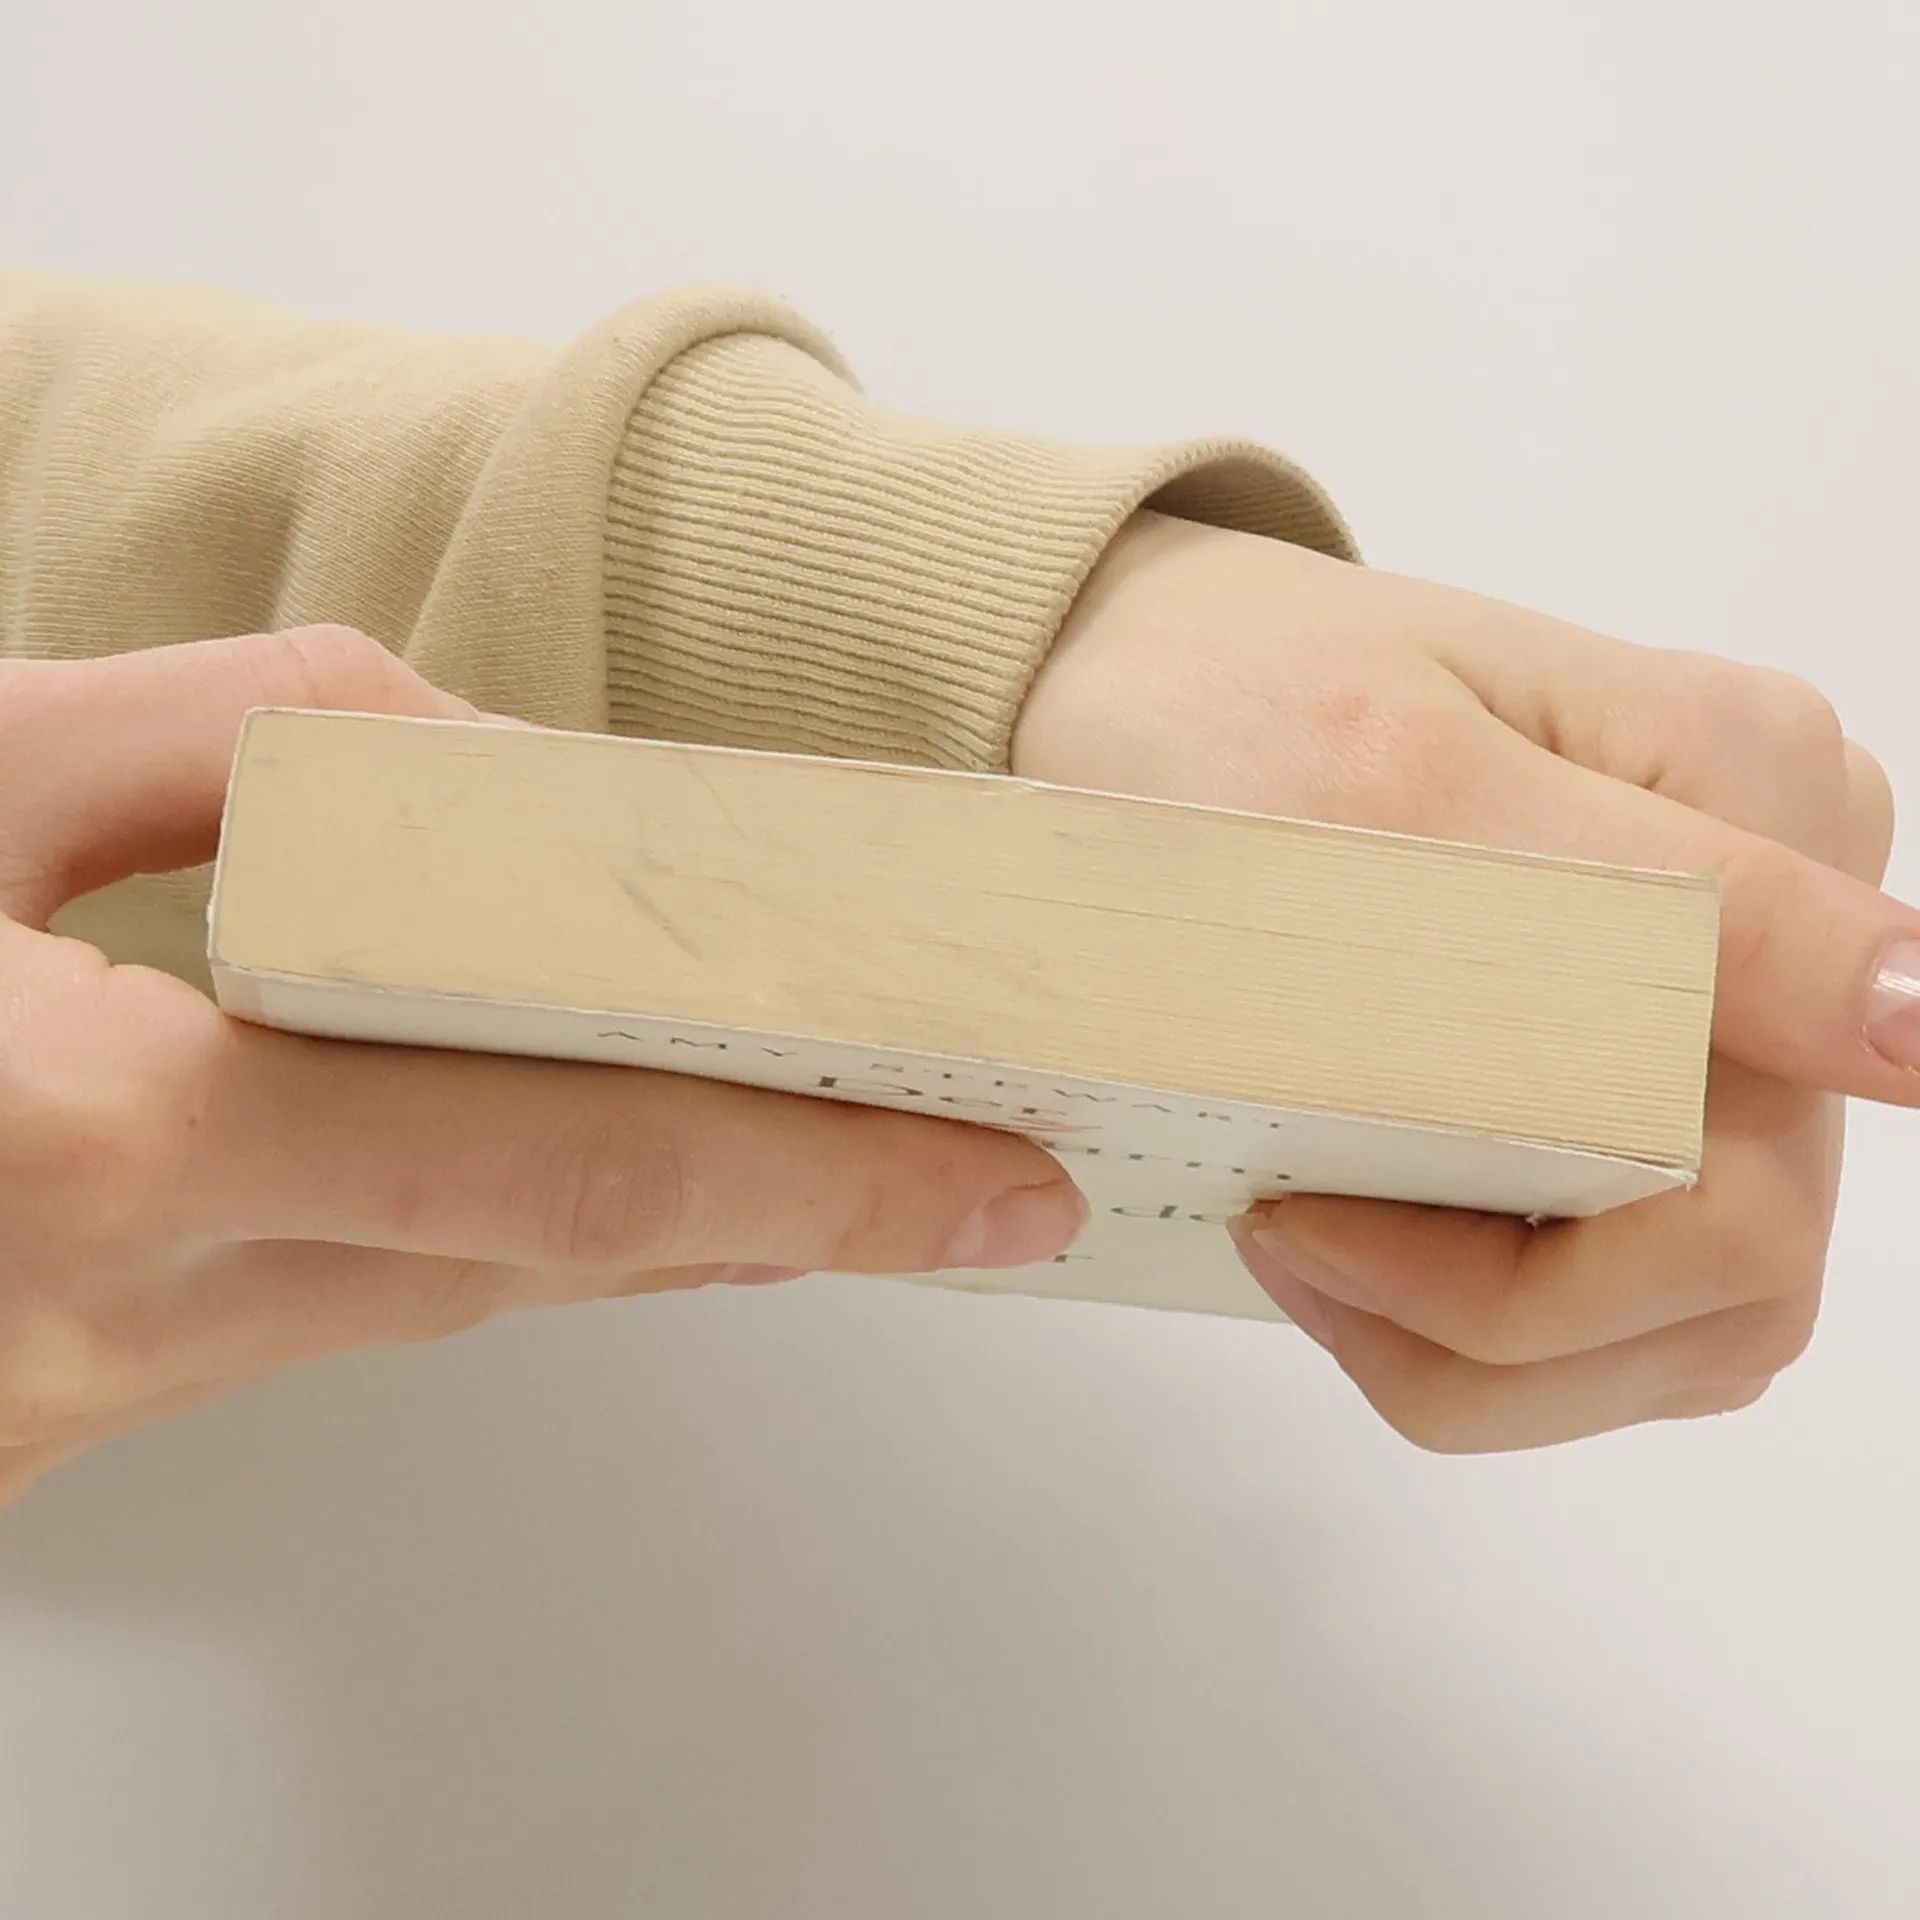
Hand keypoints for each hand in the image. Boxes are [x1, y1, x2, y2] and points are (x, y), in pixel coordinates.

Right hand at [0, 628, 1084, 1504]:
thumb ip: (232, 743)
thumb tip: (467, 761)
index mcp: (103, 1142)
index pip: (570, 1173)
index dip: (812, 1179)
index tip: (982, 1180)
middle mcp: (119, 1313)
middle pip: (554, 1263)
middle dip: (782, 1217)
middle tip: (962, 1174)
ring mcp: (93, 1396)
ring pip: (457, 1295)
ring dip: (644, 1227)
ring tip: (814, 1157)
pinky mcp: (70, 1408)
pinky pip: (348, 1313)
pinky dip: (485, 1241)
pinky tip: (563, 1177)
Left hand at [1013, 510, 1911, 1451]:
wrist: (1118, 672)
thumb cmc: (1221, 699)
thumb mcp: (1401, 785)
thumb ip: (1670, 908)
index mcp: (1757, 809)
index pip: (1747, 1177)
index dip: (1538, 1282)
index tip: (1307, 1224)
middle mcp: (1772, 912)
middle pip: (1735, 1268)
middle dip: (1499, 1327)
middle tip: (1294, 1242)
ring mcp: (1709, 1004)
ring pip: (1684, 1307)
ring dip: (1487, 1344)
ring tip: (1307, 1243)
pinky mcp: (1628, 1064)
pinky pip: (1613, 1274)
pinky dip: (1474, 1312)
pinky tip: (1349, 1236)